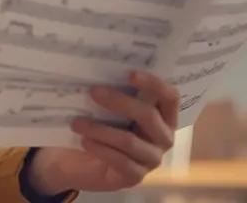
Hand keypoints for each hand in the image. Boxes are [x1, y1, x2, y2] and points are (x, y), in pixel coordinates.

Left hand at [26, 71, 179, 194]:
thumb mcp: (104, 107)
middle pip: (148, 115)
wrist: (77, 160)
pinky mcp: (135, 176)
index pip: (169, 96)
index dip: (154, 84)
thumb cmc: (96, 125)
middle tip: (93, 91)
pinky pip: (120, 161)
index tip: (129, 73)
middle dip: (119, 101)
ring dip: (101, 129)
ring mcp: (151, 159)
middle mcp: (162, 137)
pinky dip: (100, 149)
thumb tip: (95, 70)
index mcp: (161, 115)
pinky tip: (84, 141)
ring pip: (129, 141)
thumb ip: (109, 91)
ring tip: (77, 122)